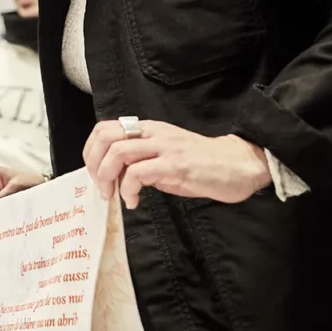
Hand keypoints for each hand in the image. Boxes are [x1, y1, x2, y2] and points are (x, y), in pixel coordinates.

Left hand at [84, 119, 271, 208]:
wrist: (240, 164)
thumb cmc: (203, 164)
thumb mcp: (166, 157)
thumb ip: (142, 162)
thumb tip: (117, 177)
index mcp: (149, 129)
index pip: (106, 128)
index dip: (92, 151)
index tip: (94, 173)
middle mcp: (153, 133)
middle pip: (106, 137)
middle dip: (94, 164)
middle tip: (101, 186)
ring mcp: (164, 147)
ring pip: (118, 152)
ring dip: (107, 177)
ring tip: (113, 195)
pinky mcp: (175, 164)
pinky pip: (138, 173)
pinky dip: (128, 190)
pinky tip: (134, 201)